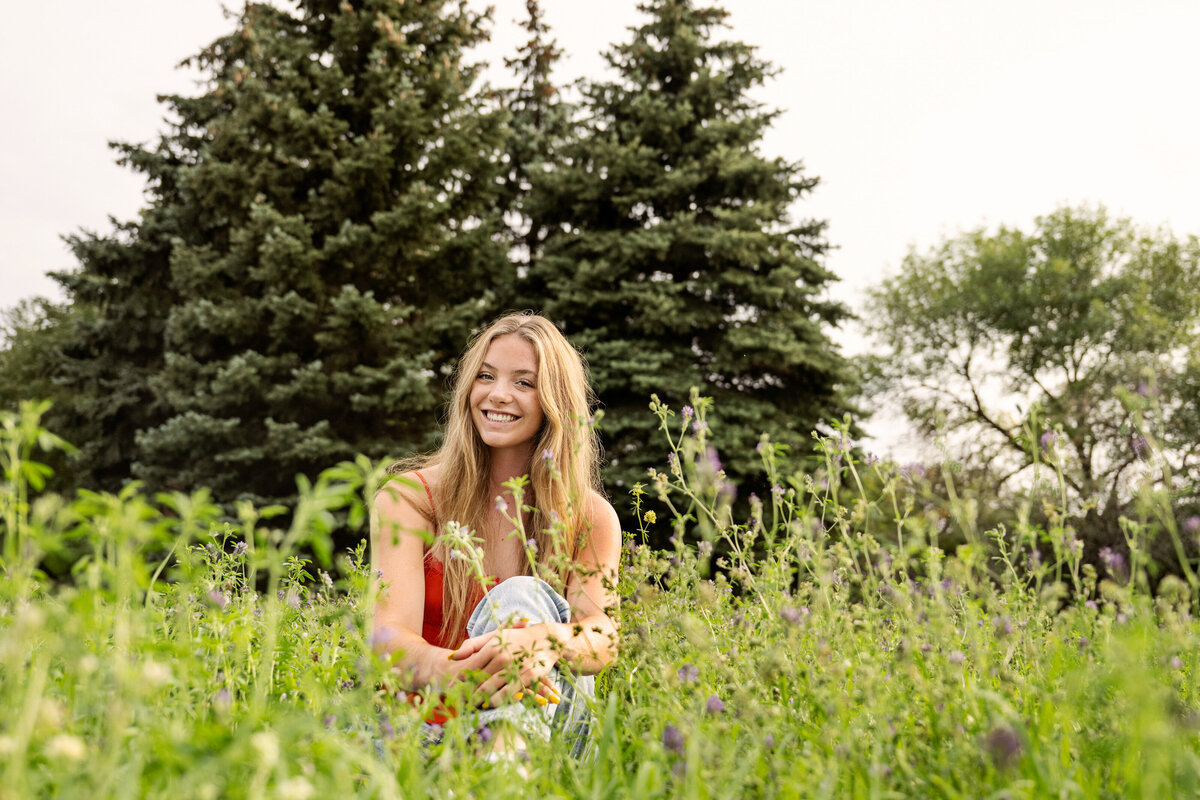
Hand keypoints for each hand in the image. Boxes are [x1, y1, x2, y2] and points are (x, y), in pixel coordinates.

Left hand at [447, 619, 561, 707]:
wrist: (547, 639)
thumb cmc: (517, 638)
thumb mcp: (495, 636)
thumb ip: (472, 645)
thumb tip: (452, 657)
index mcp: (493, 646)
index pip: (470, 666)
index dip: (458, 680)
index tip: (450, 690)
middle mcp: (502, 656)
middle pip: (477, 680)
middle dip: (464, 693)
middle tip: (456, 702)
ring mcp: (515, 667)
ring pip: (489, 688)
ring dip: (477, 700)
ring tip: (469, 706)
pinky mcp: (527, 677)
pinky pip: (507, 694)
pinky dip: (495, 701)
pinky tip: (488, 705)